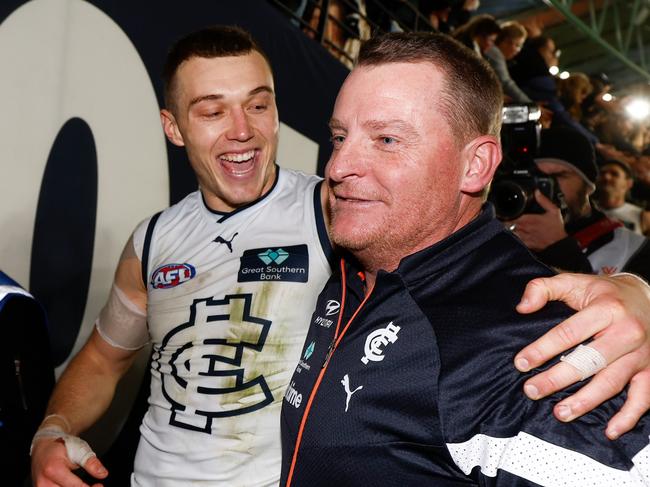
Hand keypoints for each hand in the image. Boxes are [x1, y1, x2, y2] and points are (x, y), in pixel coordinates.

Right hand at [31, 436, 107, 486]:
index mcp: (53, 470)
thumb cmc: (62, 446)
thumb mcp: (80, 450)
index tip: (100, 486)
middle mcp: (43, 483)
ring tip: (87, 486)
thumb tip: (103, 474)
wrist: (44, 446)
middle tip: (96, 486)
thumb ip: (91, 463)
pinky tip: (77, 486)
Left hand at [508, 191, 566, 250]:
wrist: (559, 244)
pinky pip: (517, 240)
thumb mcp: (553, 211)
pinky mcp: (526, 244)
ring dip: (510, 228)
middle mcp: (524, 228)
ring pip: (511, 232)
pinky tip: (517, 234)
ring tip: (510, 225)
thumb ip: (544, 201)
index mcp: (529, 219)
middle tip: (507, 218)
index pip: (512, 216)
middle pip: (509, 224)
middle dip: (507, 221)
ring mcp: (525, 237)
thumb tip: (537, 192)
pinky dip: (515, 236)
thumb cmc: (556, 228)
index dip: (507, 214)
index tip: (505, 212)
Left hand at [514, 273, 649, 438]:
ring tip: (560, 413)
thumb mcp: (574, 281)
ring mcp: (641, 354)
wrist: (648, 296)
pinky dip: (628, 417)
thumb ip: (543, 288)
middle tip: (532, 390)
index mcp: (606, 309)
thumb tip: (522, 307)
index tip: (521, 363)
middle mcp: (626, 332)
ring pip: (612, 382)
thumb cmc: (605, 293)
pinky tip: (610, 430)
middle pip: (589, 361)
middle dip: (557, 379)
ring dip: (585, 401)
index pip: (568, 333)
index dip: (542, 349)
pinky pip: (643, 398)